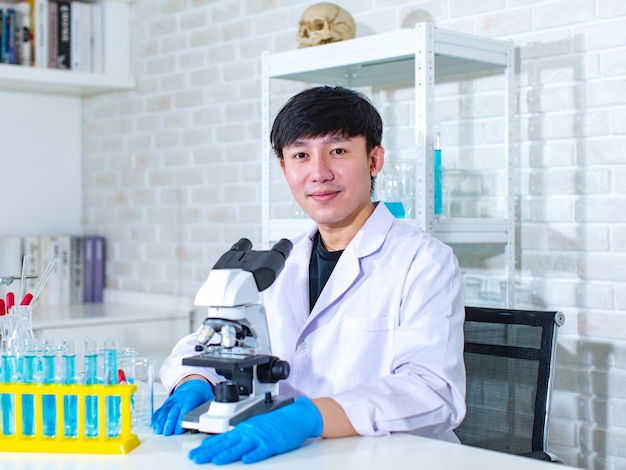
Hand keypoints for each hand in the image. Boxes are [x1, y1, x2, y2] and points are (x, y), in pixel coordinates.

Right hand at [152, 379, 213, 434]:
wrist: (193, 385)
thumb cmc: (201, 395)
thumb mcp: (209, 399)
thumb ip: (210, 408)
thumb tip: (214, 417)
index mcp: (191, 398)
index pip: (185, 409)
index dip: (181, 420)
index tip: (179, 429)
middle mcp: (180, 399)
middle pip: (173, 411)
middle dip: (169, 422)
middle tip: (167, 432)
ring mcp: (173, 401)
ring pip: (165, 411)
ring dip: (161, 421)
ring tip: (159, 430)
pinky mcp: (167, 403)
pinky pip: (160, 410)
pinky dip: (157, 417)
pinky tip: (155, 425)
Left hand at [188, 396, 322, 464]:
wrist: (295, 416)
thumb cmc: (276, 423)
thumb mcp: (254, 427)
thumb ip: (239, 436)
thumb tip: (221, 444)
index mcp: (243, 428)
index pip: (221, 439)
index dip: (207, 446)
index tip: (195, 453)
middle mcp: (249, 432)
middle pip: (226, 443)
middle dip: (210, 452)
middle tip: (196, 458)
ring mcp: (260, 437)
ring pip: (241, 447)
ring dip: (228, 454)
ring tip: (216, 460)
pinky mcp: (272, 443)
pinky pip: (261, 450)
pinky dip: (253, 455)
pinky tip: (246, 460)